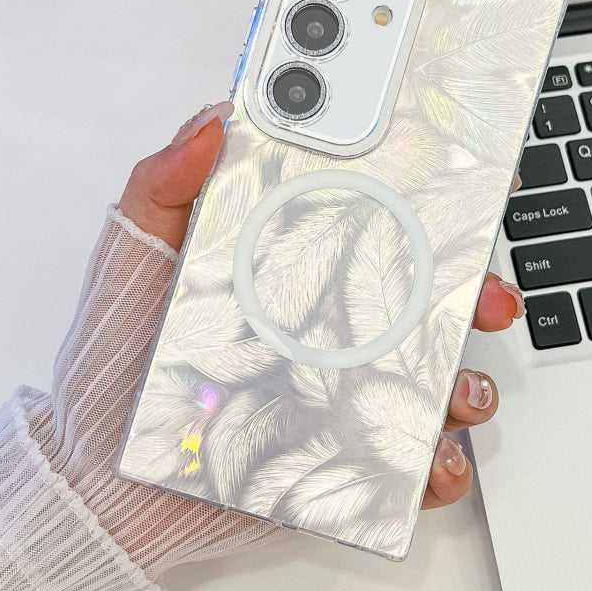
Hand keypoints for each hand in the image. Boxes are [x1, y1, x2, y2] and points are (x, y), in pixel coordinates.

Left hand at [120, 100, 524, 512]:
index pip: (371, 223)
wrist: (104, 469)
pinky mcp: (338, 453)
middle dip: (470, 290)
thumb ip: (165, 183)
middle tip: (487, 294)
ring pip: (429, 375)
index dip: (424, 200)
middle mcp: (327, 321)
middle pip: (420, 297)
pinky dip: (434, 462)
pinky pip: (404, 457)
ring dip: (467, 378)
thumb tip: (218, 122)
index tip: (466, 179)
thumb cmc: (117, 352)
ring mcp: (337, 387)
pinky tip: (433, 463)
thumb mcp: (136, 252)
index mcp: (292, 265)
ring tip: (462, 387)